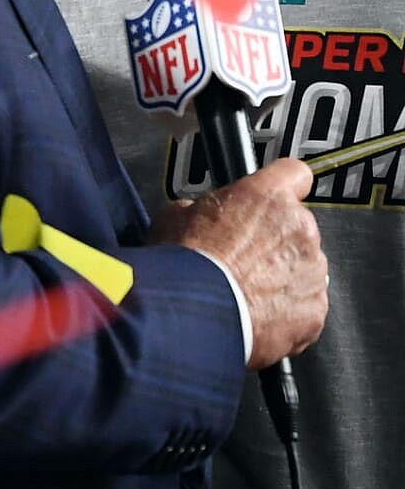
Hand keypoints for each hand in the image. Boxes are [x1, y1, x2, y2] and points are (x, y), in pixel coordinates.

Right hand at [154, 158, 327, 367]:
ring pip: (304, 268)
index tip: (271, 199)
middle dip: (275, 239)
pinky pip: (306, 306)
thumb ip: (201, 208)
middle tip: (241, 256)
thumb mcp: (174, 214)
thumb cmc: (186, 262)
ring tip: (246, 291)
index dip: (281, 187)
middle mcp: (299, 228)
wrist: (196, 313)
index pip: (295, 173)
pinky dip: (287, 311)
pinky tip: (257, 314)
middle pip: (298, 226)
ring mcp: (312, 270)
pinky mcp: (315, 309)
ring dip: (283, 276)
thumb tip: (200, 215)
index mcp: (267, 196)